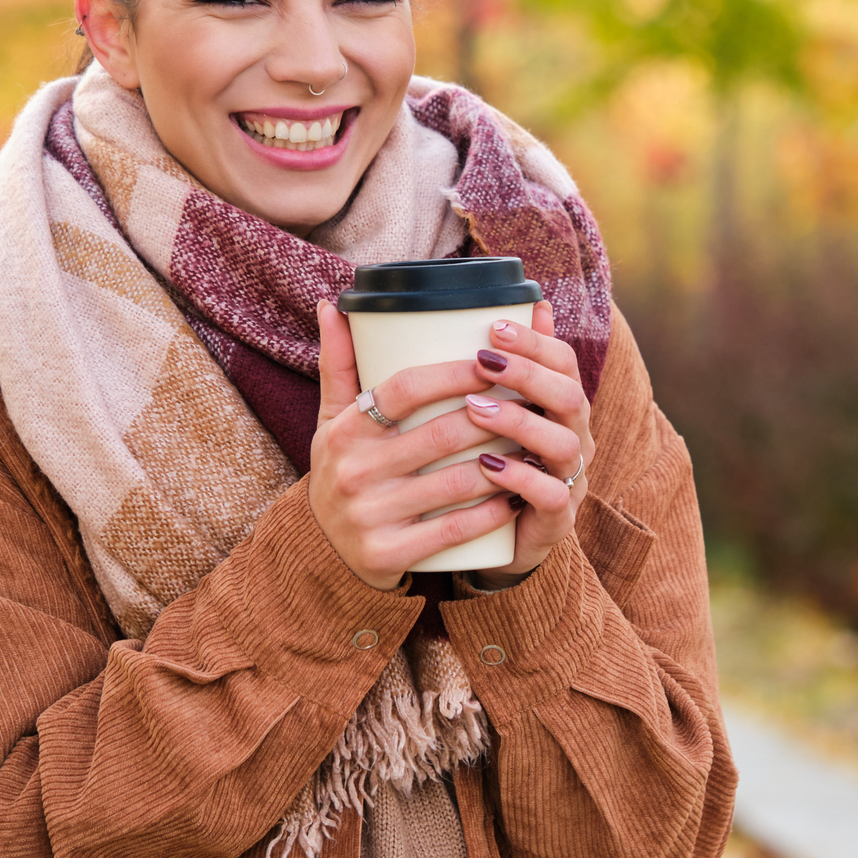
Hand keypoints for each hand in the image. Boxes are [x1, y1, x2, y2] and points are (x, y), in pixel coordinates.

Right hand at [308, 300, 517, 589]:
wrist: (321, 552)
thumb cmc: (342, 469)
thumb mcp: (331, 421)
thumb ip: (338, 365)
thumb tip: (334, 304)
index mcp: (345, 430)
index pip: (404, 390)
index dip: (452, 373)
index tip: (493, 362)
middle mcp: (353, 471)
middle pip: (440, 433)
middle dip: (494, 416)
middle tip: (531, 403)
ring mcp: (369, 515)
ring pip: (455, 481)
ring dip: (505, 463)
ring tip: (535, 445)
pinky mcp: (386, 553)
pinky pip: (452, 529)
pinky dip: (491, 512)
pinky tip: (518, 495)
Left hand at [462, 302, 591, 588]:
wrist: (501, 539)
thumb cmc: (498, 464)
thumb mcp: (499, 411)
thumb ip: (510, 365)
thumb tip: (526, 303)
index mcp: (563, 407)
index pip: (564, 363)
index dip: (535, 342)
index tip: (494, 327)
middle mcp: (575, 437)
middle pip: (571, 396)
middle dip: (528, 375)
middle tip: (482, 360)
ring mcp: (571, 478)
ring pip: (564, 444)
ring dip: (521, 422)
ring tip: (476, 410)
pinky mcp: (558, 518)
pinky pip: (552, 495)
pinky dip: (520, 477)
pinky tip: (487, 464)